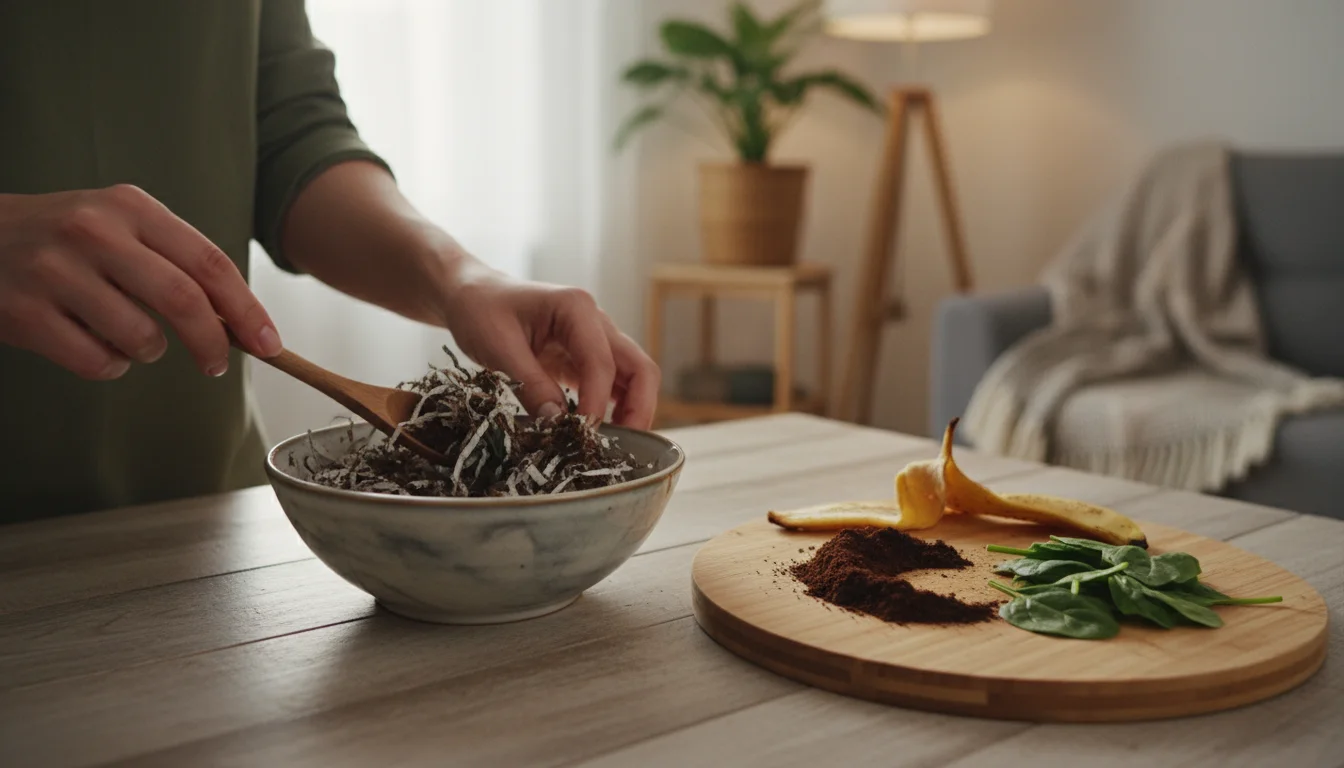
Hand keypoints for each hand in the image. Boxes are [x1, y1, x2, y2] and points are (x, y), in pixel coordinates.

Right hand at [0, 185, 281, 379]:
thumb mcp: (119, 225)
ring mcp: (54, 271)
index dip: (247, 308)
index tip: (270, 342)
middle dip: (214, 342)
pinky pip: (98, 362)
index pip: (209, 262)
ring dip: (148, 352)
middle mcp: (93, 231)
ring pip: (141, 338)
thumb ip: (175, 262)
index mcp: (130, 207)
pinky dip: (109, 365)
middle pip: (183, 301)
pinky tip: (91, 344)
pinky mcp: (24, 312)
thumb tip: (242, 320)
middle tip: (217, 363)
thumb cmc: (63, 239)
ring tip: (128, 337)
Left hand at [441, 268, 659, 429]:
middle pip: (639, 367)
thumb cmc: (481, 311)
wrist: (472, 296)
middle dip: (638, 409)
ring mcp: (595, 340)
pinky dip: (613, 409)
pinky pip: (612, 385)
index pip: (603, 362)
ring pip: (633, 378)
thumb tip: (558, 425)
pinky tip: (596, 432)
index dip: (597, 403)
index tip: (582, 435)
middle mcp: (596, 322)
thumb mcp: (497, 347)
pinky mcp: (584, 358)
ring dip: (631, 411)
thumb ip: (530, 385)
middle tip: (625, 446)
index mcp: (577, 308)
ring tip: (615, 445)